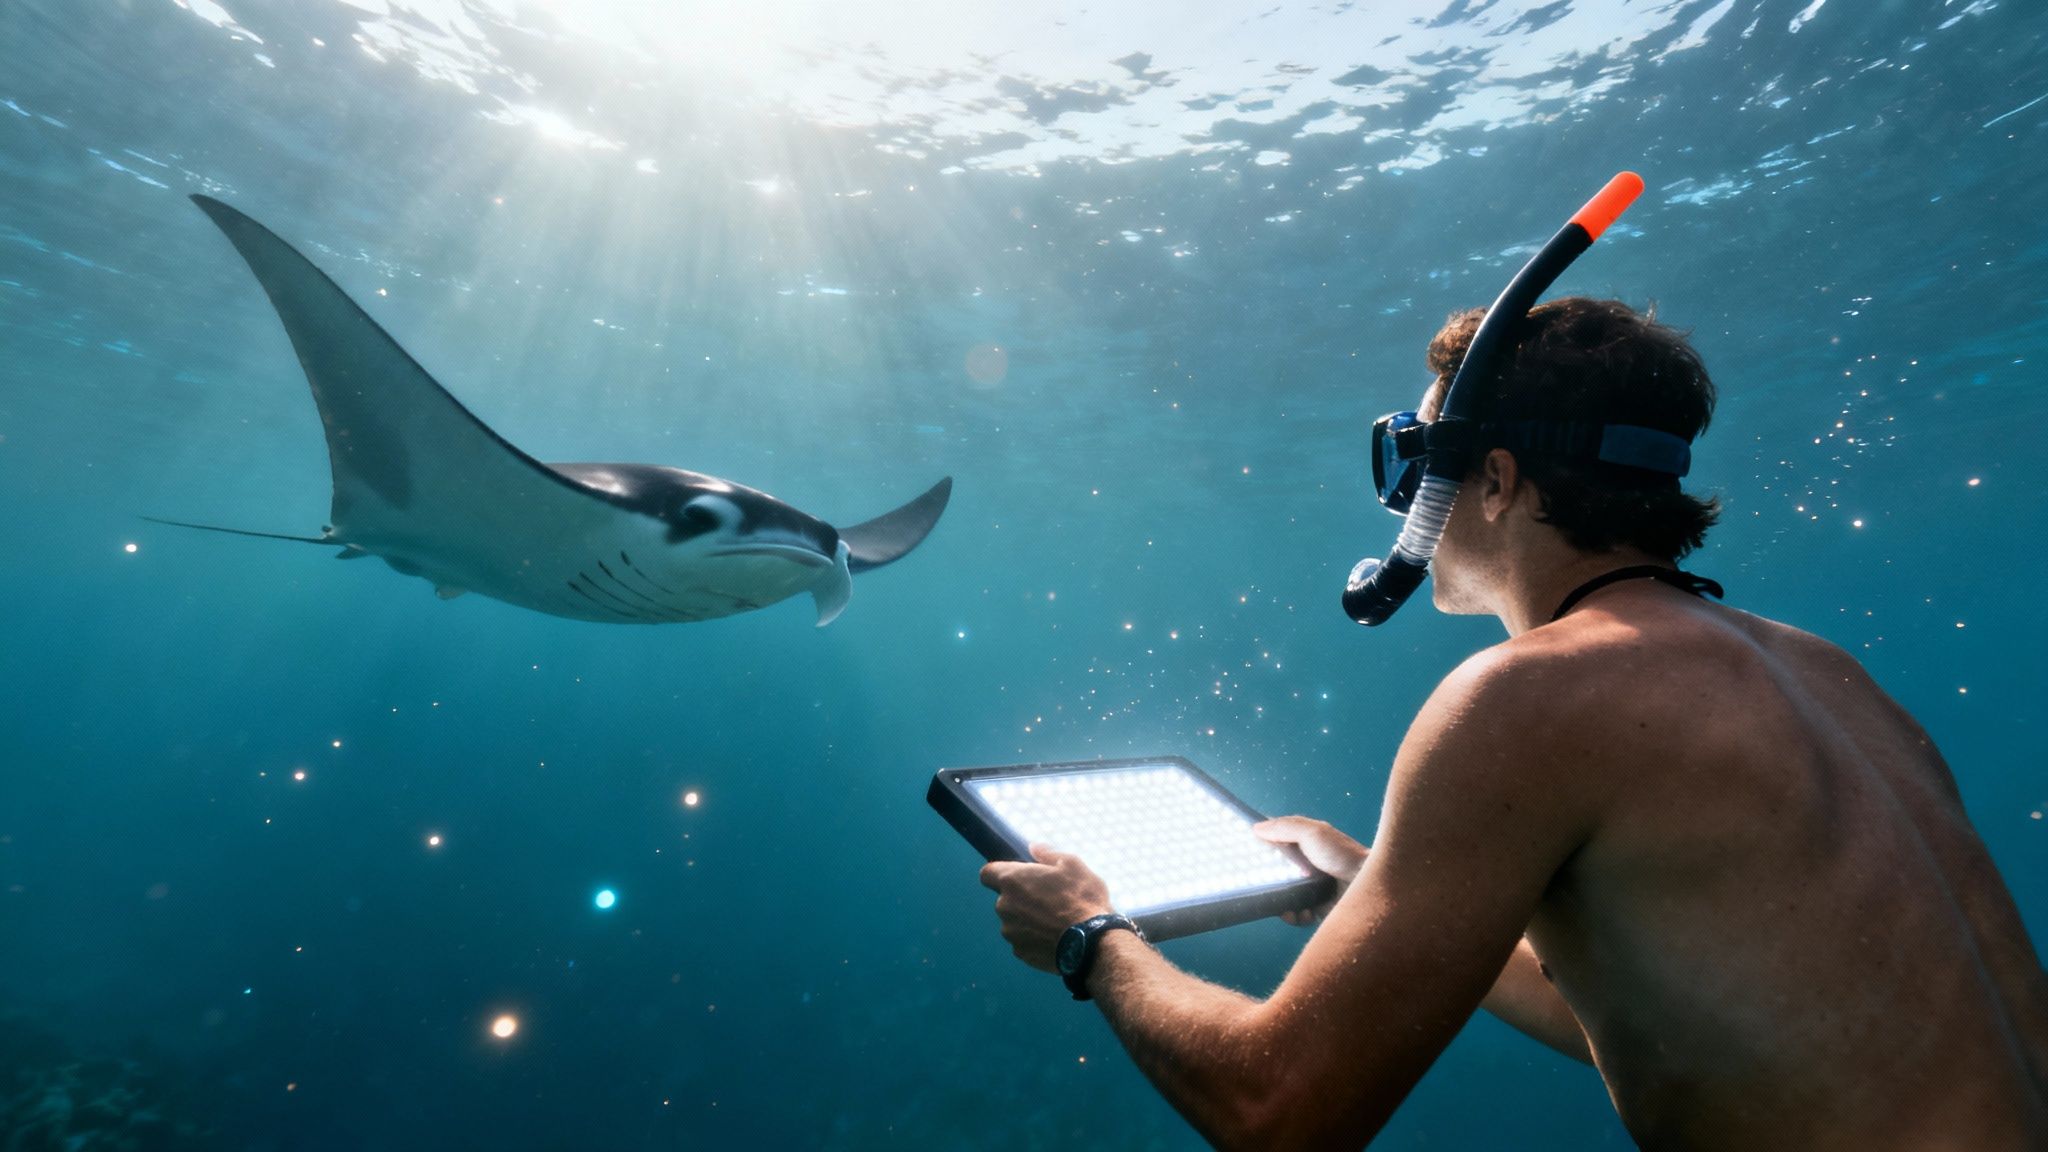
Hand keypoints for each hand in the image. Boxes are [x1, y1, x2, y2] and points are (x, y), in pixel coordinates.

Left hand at [979, 844, 1113, 972]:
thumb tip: (1034, 848)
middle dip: (1021, 897)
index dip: (999, 873)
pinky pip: (1023, 940)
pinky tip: (1055, 937)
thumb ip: (1048, 854)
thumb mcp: (1072, 865)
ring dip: (1028, 919)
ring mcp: (1010, 931)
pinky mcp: (1020, 952)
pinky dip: (1034, 938)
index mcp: (1012, 880)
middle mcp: (1004, 906)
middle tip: (1048, 898)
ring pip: (1014, 921)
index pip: (987, 873)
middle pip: (1005, 898)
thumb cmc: (1082, 899)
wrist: (1091, 943)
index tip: (1016, 876)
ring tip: (1055, 921)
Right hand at [1254, 815, 1368, 925]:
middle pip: (1279, 872)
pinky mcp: (1319, 907)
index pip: (1279, 842)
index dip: (1264, 847)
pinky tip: (1299, 913)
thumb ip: (1284, 827)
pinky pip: (1299, 914)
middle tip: (1263, 885)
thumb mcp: (1312, 832)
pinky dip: (1296, 916)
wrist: (1368, 886)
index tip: (1250, 855)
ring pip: (1286, 895)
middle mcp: (1310, 864)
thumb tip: (1256, 828)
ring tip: (1285, 905)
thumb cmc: (1342, 854)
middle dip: (1269, 880)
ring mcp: (1314, 887)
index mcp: (1308, 842)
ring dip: (1282, 901)